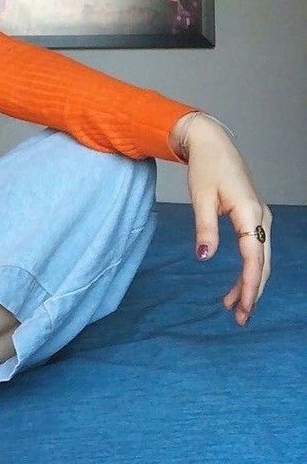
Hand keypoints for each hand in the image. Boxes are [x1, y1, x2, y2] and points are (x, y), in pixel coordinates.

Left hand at [170, 113, 270, 325]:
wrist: (212, 144)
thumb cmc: (206, 167)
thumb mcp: (201, 197)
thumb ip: (204, 228)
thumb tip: (205, 258)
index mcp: (249, 212)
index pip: (254, 257)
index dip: (249, 284)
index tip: (241, 307)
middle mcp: (261, 217)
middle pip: (263, 263)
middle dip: (253, 292)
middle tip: (240, 319)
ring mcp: (260, 218)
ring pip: (261, 259)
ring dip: (250, 284)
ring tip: (233, 309)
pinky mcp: (253, 218)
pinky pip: (256, 251)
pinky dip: (248, 271)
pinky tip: (233, 287)